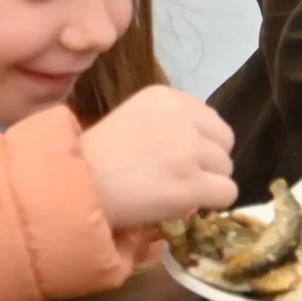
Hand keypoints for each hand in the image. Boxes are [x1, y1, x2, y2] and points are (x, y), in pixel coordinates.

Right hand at [79, 86, 237, 228]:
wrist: (74, 186)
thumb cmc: (94, 158)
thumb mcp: (132, 119)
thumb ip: (168, 123)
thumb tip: (201, 147)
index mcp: (165, 96)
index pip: (209, 118)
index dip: (199, 141)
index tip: (177, 156)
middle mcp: (181, 116)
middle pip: (224, 141)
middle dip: (208, 161)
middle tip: (181, 177)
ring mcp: (189, 150)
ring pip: (226, 168)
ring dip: (208, 183)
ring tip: (175, 191)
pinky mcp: (193, 183)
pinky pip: (227, 193)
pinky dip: (212, 203)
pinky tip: (186, 205)